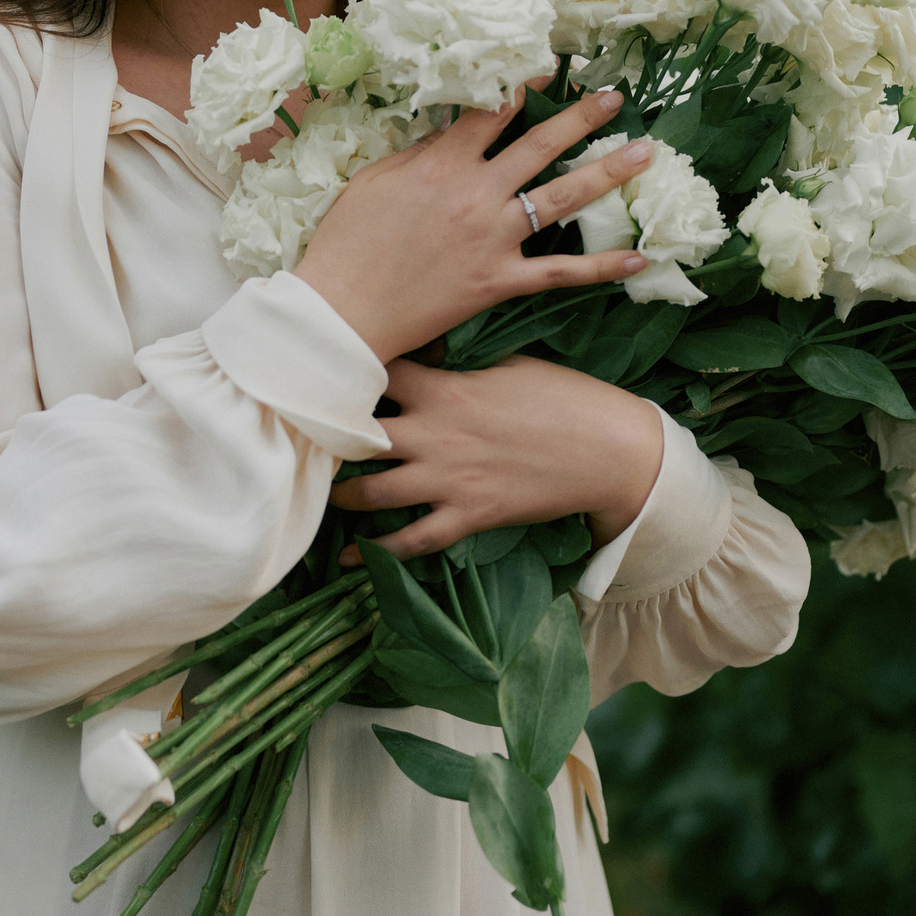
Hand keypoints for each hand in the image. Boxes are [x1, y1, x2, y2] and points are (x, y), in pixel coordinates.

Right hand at [293, 86, 653, 362]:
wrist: (342, 311)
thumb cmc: (345, 243)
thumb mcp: (374, 181)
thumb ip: (419, 154)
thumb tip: (453, 133)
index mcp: (441, 165)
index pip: (492, 112)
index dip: (523, 84)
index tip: (552, 67)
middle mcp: (476, 195)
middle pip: (540, 145)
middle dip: (583, 117)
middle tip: (617, 98)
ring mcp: (493, 239)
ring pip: (562, 199)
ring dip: (607, 173)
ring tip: (646, 153)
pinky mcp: (498, 281)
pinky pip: (559, 273)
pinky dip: (600, 268)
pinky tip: (638, 258)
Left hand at [328, 355, 663, 562]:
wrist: (608, 450)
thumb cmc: (562, 397)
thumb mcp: (506, 364)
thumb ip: (457, 368)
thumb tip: (425, 360)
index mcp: (445, 389)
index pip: (376, 375)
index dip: (348, 376)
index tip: (326, 379)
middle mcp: (436, 435)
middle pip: (358, 437)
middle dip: (330, 440)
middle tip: (308, 442)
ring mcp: (448, 480)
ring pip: (373, 493)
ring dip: (344, 495)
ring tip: (325, 493)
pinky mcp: (468, 517)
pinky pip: (411, 541)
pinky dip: (377, 552)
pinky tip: (350, 556)